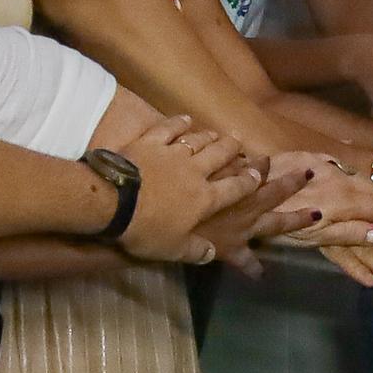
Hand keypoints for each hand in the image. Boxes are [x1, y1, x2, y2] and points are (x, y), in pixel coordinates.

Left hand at [111, 120, 258, 265]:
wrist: (114, 203)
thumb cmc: (146, 230)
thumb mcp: (173, 249)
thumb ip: (195, 250)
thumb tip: (211, 253)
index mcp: (204, 199)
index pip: (234, 188)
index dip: (249, 181)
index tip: (259, 174)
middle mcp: (195, 171)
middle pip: (220, 155)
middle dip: (233, 149)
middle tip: (240, 144)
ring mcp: (173, 153)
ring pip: (198, 140)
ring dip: (210, 136)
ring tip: (218, 133)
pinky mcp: (151, 142)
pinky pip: (169, 128)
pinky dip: (179, 123)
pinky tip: (186, 119)